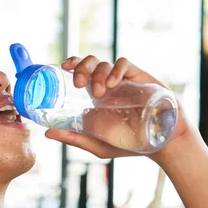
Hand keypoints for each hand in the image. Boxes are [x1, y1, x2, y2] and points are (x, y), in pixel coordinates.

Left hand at [44, 56, 195, 159]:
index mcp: (94, 97)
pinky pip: (123, 64)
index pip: (78, 72)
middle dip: (80, 67)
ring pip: (103, 62)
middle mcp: (106, 85)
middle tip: (78, 83)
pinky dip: (115, 70)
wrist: (159, 144)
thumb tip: (47, 133)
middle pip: (88, 62)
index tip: (62, 67)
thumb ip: (74, 138)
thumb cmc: (129, 144)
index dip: (70, 64)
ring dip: (97, 73)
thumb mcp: (97, 144)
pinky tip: (112, 84)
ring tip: (100, 92)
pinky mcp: (139, 78)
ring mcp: (122, 81)